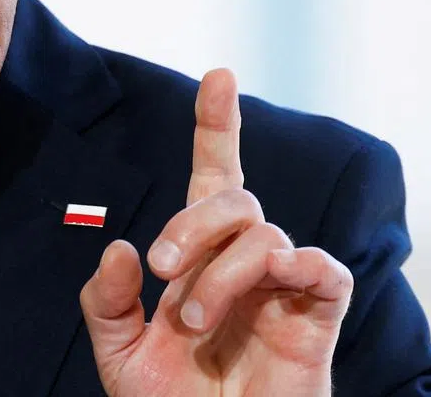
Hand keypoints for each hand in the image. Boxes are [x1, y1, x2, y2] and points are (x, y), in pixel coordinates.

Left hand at [79, 69, 352, 396]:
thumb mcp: (118, 354)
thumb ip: (106, 302)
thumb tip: (120, 247)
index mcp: (200, 259)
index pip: (214, 178)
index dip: (217, 127)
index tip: (218, 77)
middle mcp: (243, 262)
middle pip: (233, 198)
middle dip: (191, 222)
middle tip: (162, 267)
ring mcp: (281, 287)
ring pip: (265, 234)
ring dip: (221, 271)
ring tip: (194, 322)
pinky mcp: (315, 318)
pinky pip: (324, 270)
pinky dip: (300, 265)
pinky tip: (271, 282)